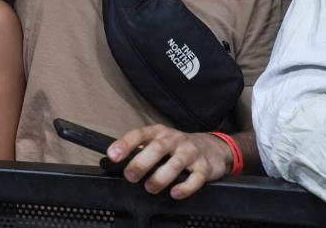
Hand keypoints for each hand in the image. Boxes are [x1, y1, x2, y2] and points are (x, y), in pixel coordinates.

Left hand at [108, 124, 231, 198]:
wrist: (213, 147)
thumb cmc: (177, 147)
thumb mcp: (159, 142)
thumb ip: (141, 150)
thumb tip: (114, 163)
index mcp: (159, 132)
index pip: (139, 134)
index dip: (125, 144)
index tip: (113, 155)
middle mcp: (174, 140)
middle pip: (157, 148)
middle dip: (141, 163)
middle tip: (130, 176)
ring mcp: (190, 153)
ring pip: (176, 163)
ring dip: (160, 177)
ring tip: (150, 188)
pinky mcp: (204, 167)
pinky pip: (195, 178)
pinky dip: (185, 187)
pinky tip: (175, 193)